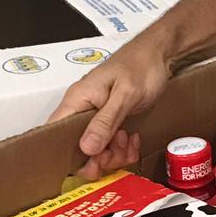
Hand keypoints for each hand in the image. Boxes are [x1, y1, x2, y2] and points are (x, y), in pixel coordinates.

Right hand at [47, 33, 172, 180]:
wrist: (159, 53)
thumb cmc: (141, 65)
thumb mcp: (125, 95)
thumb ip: (105, 121)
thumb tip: (86, 148)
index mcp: (77, 100)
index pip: (56, 134)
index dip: (70, 155)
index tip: (92, 162)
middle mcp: (82, 109)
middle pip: (78, 148)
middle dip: (100, 157)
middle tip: (117, 151)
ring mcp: (96, 115)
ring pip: (95, 149)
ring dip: (115, 152)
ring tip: (128, 138)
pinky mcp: (110, 120)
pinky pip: (109, 144)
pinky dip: (123, 148)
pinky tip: (133, 138)